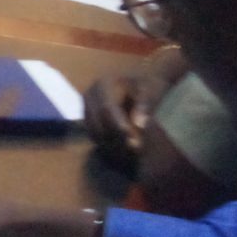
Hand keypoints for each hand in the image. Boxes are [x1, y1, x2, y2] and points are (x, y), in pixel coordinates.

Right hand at [88, 47, 178, 164]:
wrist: (141, 83)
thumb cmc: (147, 85)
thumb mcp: (150, 91)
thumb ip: (145, 106)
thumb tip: (138, 125)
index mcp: (102, 84)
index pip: (106, 108)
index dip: (119, 126)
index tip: (135, 141)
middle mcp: (89, 95)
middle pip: (96, 122)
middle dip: (114, 139)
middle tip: (134, 150)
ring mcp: (86, 107)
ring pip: (93, 131)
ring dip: (110, 144)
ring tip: (130, 152)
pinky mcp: (87, 118)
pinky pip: (93, 135)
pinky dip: (106, 144)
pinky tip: (123, 150)